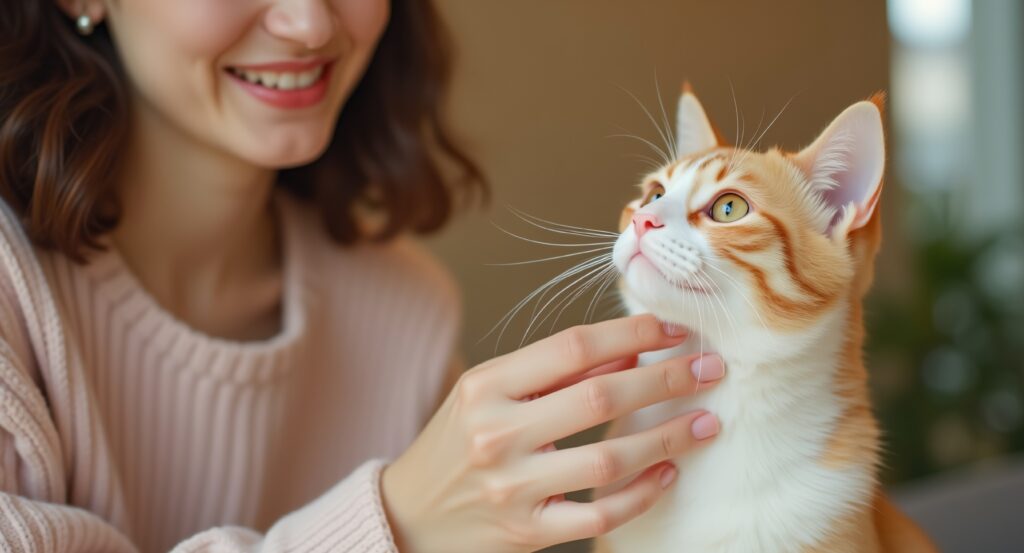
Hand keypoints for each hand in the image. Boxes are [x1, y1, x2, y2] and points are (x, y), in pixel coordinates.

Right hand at [380, 314, 723, 552]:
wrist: (410, 515)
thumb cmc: (456, 444)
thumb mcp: (490, 394)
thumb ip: (554, 374)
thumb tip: (631, 352)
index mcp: (485, 387)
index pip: (572, 347)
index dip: (631, 334)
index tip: (674, 329)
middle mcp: (495, 433)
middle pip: (599, 397)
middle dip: (667, 379)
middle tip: (710, 368)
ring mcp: (511, 487)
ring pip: (607, 460)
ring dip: (667, 438)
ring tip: (706, 422)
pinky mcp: (526, 531)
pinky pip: (599, 515)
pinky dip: (640, 494)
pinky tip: (667, 473)